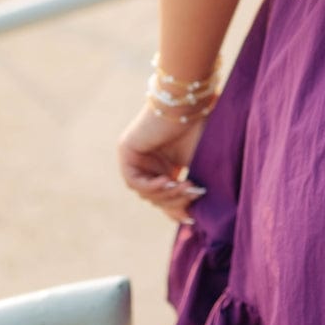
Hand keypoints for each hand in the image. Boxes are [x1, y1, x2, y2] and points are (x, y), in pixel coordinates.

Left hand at [116, 100, 210, 224]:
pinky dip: (152, 187)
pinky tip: (168, 183)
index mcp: (164, 165)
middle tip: (194, 194)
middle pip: (156, 197)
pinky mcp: (126, 150)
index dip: (177, 209)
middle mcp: (147, 161)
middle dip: (176, 200)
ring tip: (187, 186)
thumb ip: (187, 192)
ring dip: (167, 194)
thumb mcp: (195, 167)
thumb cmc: (198, 129)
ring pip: (146, 192)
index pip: (164, 197)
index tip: (193, 217)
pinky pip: (135, 181)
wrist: (190, 103)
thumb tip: (187, 220)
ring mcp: (135, 157)